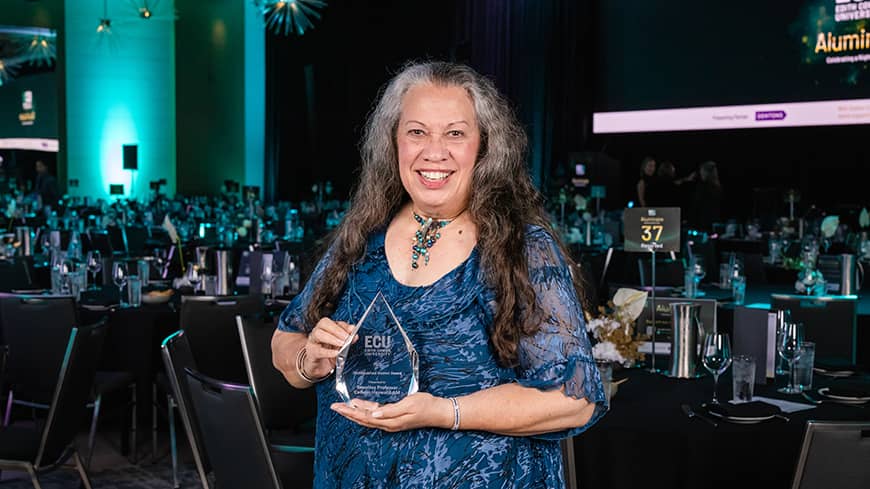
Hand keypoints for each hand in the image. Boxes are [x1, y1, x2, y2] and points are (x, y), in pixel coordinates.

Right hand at [303, 318, 354, 378]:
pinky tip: (336, 353)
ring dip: (332, 338)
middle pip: (324, 323)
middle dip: (337, 330)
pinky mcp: (311, 352)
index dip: (343, 325)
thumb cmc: (328, 354)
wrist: (317, 367)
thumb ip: (347, 339)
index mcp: (325, 328)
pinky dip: (328, 352)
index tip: (352, 330)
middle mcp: (318, 331)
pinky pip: (318, 350)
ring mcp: (312, 341)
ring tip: (341, 344)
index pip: (333, 321)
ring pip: (318, 333)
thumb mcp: (339, 346)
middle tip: (346, 337)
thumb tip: (355, 334)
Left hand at [330, 393, 452, 431]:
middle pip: (363, 419)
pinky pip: (376, 415)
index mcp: (390, 421)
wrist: (439, 412)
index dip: (350, 412)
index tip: (338, 406)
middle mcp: (388, 423)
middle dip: (348, 413)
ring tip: (343, 406)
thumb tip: (373, 413)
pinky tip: (361, 404)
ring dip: (355, 412)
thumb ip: (390, 410)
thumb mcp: (409, 404)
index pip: (365, 417)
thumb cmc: (426, 406)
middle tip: (334, 406)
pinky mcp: (394, 417)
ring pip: (368, 417)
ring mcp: (391, 421)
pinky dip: (365, 409)